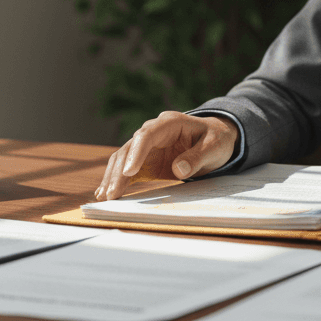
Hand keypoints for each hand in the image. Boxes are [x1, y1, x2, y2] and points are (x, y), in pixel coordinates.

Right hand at [94, 111, 238, 200]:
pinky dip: (116, 182)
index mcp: (169, 122)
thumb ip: (197, 157)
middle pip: (129, 149)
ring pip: (122, 159)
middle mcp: (153, 132)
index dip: (136, 153)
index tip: (129, 172)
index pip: (147, 135)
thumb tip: (179, 169)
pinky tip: (105, 194)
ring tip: (104, 198)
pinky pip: (127, 170)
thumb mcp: (214, 147)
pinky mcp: (146, 161)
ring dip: (112, 178)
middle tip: (112, 194)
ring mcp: (147, 147)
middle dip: (118, 172)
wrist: (215, 139)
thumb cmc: (215, 139)